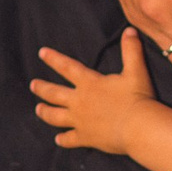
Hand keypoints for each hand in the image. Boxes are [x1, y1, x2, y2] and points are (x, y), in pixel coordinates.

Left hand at [31, 30, 161, 153]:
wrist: (138, 128)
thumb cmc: (138, 98)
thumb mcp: (136, 71)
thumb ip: (131, 50)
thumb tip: (130, 30)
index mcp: (89, 83)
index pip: (67, 67)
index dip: (53, 59)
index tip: (41, 53)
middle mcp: (79, 101)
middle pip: (54, 93)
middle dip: (41, 88)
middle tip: (33, 85)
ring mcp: (80, 121)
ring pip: (55, 116)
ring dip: (45, 112)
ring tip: (38, 109)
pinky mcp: (85, 138)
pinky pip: (69, 139)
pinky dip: (63, 139)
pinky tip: (58, 140)